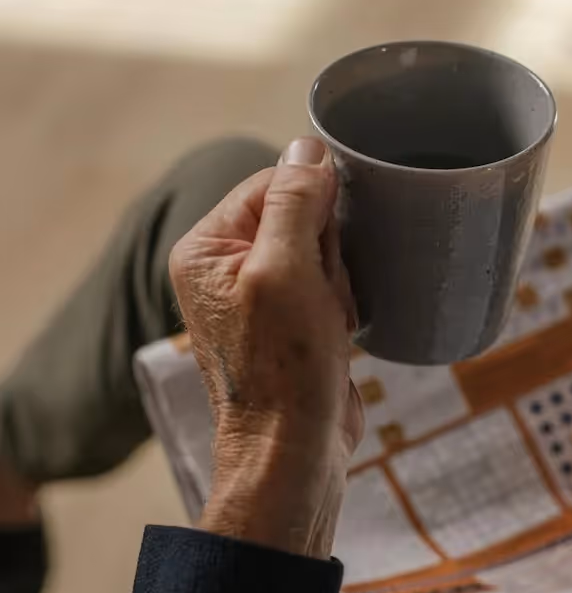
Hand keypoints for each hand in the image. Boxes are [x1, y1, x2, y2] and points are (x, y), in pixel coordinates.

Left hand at [169, 137, 363, 558]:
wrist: (294, 448)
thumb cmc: (285, 367)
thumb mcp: (286, 270)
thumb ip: (294, 201)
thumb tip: (309, 145)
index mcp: (206, 246)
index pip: (273, 182)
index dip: (314, 207)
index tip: (322, 253)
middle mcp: (227, 267)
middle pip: (301, 216)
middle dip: (328, 253)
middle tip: (322, 297)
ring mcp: (260, 296)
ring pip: (324, 252)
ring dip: (340, 283)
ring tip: (329, 322)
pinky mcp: (291, 321)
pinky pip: (330, 285)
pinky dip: (344, 305)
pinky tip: (337, 334)